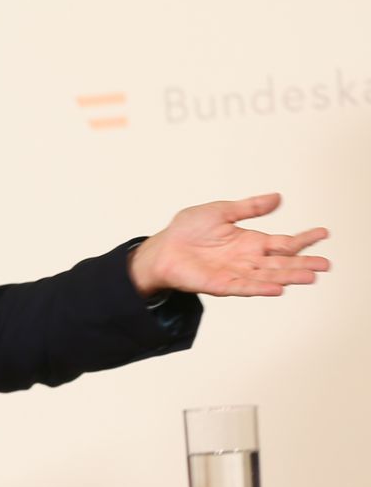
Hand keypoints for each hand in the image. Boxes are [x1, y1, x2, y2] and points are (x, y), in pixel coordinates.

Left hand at [128, 193, 329, 297]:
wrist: (162, 247)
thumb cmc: (187, 230)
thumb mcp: (221, 211)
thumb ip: (249, 208)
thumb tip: (277, 197)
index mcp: (250, 242)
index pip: (283, 243)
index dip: (303, 239)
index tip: (323, 233)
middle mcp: (247, 259)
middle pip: (281, 263)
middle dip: (303, 263)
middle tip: (325, 264)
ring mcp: (236, 273)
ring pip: (268, 276)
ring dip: (289, 277)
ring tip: (310, 277)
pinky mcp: (221, 285)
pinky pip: (244, 287)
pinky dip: (261, 287)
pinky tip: (278, 288)